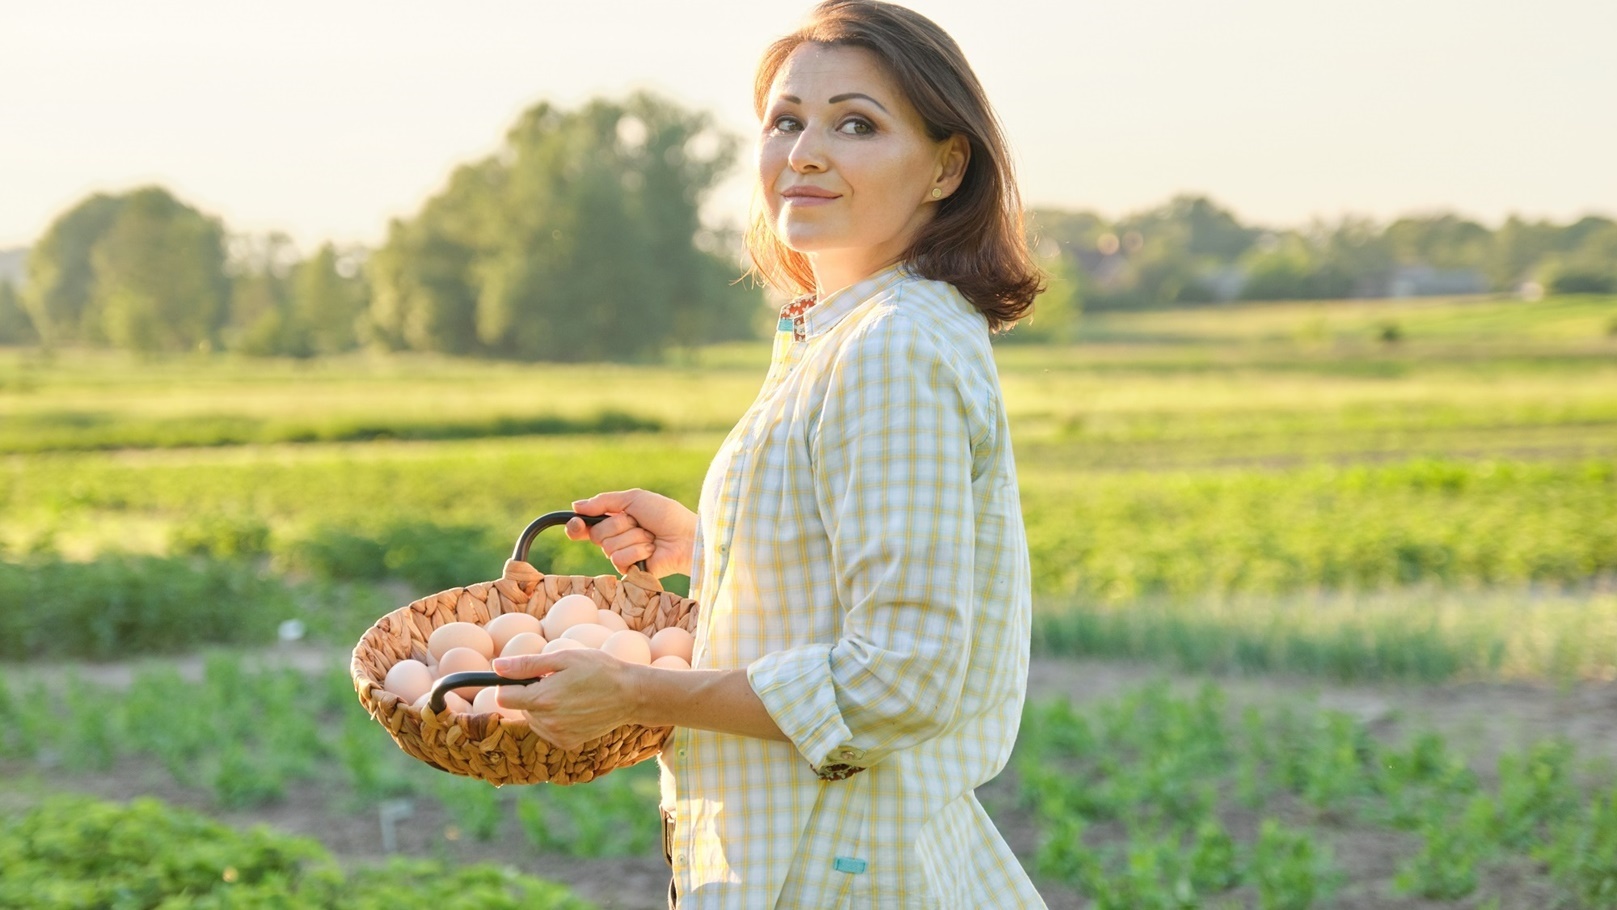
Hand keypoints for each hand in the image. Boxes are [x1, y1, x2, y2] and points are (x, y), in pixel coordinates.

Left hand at [493, 651, 641, 751]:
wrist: (630, 694)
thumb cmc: (598, 669)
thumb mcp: (563, 658)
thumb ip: (526, 664)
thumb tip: (496, 666)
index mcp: (542, 699)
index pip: (501, 697)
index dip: (509, 684)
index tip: (525, 676)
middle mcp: (547, 722)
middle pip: (519, 707)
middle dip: (530, 693)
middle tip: (557, 681)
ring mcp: (557, 735)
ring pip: (533, 719)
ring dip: (542, 707)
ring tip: (568, 694)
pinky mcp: (567, 743)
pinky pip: (547, 730)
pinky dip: (554, 720)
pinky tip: (573, 708)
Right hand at [567, 489, 695, 577]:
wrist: (686, 536)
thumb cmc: (666, 515)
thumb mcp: (634, 499)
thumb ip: (604, 501)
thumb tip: (575, 506)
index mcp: (615, 520)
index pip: (586, 526)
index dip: (577, 526)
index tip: (576, 522)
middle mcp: (616, 538)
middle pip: (597, 534)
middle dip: (618, 524)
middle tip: (638, 523)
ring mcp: (623, 555)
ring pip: (608, 547)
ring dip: (632, 537)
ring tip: (650, 537)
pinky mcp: (631, 571)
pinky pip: (619, 559)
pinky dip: (637, 551)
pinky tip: (651, 550)